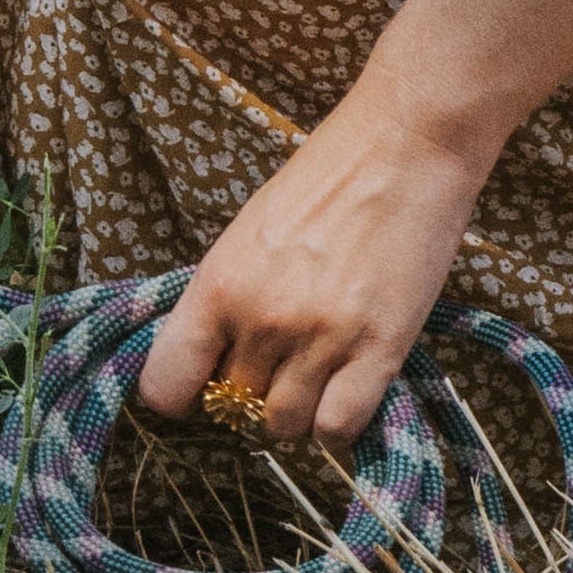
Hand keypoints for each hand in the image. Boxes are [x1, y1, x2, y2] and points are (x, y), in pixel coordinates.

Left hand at [136, 81, 491, 452]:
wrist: (407, 144)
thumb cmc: (327, 175)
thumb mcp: (250, 230)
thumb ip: (226, 296)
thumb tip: (214, 357)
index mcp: (219, 284)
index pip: (165, 385)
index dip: (184, 392)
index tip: (206, 381)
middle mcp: (263, 319)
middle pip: (234, 408)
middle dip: (252, 390)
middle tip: (280, 357)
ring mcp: (321, 339)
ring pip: (284, 426)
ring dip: (297, 407)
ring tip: (318, 366)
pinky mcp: (379, 351)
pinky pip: (337, 428)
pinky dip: (338, 419)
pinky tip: (348, 382)